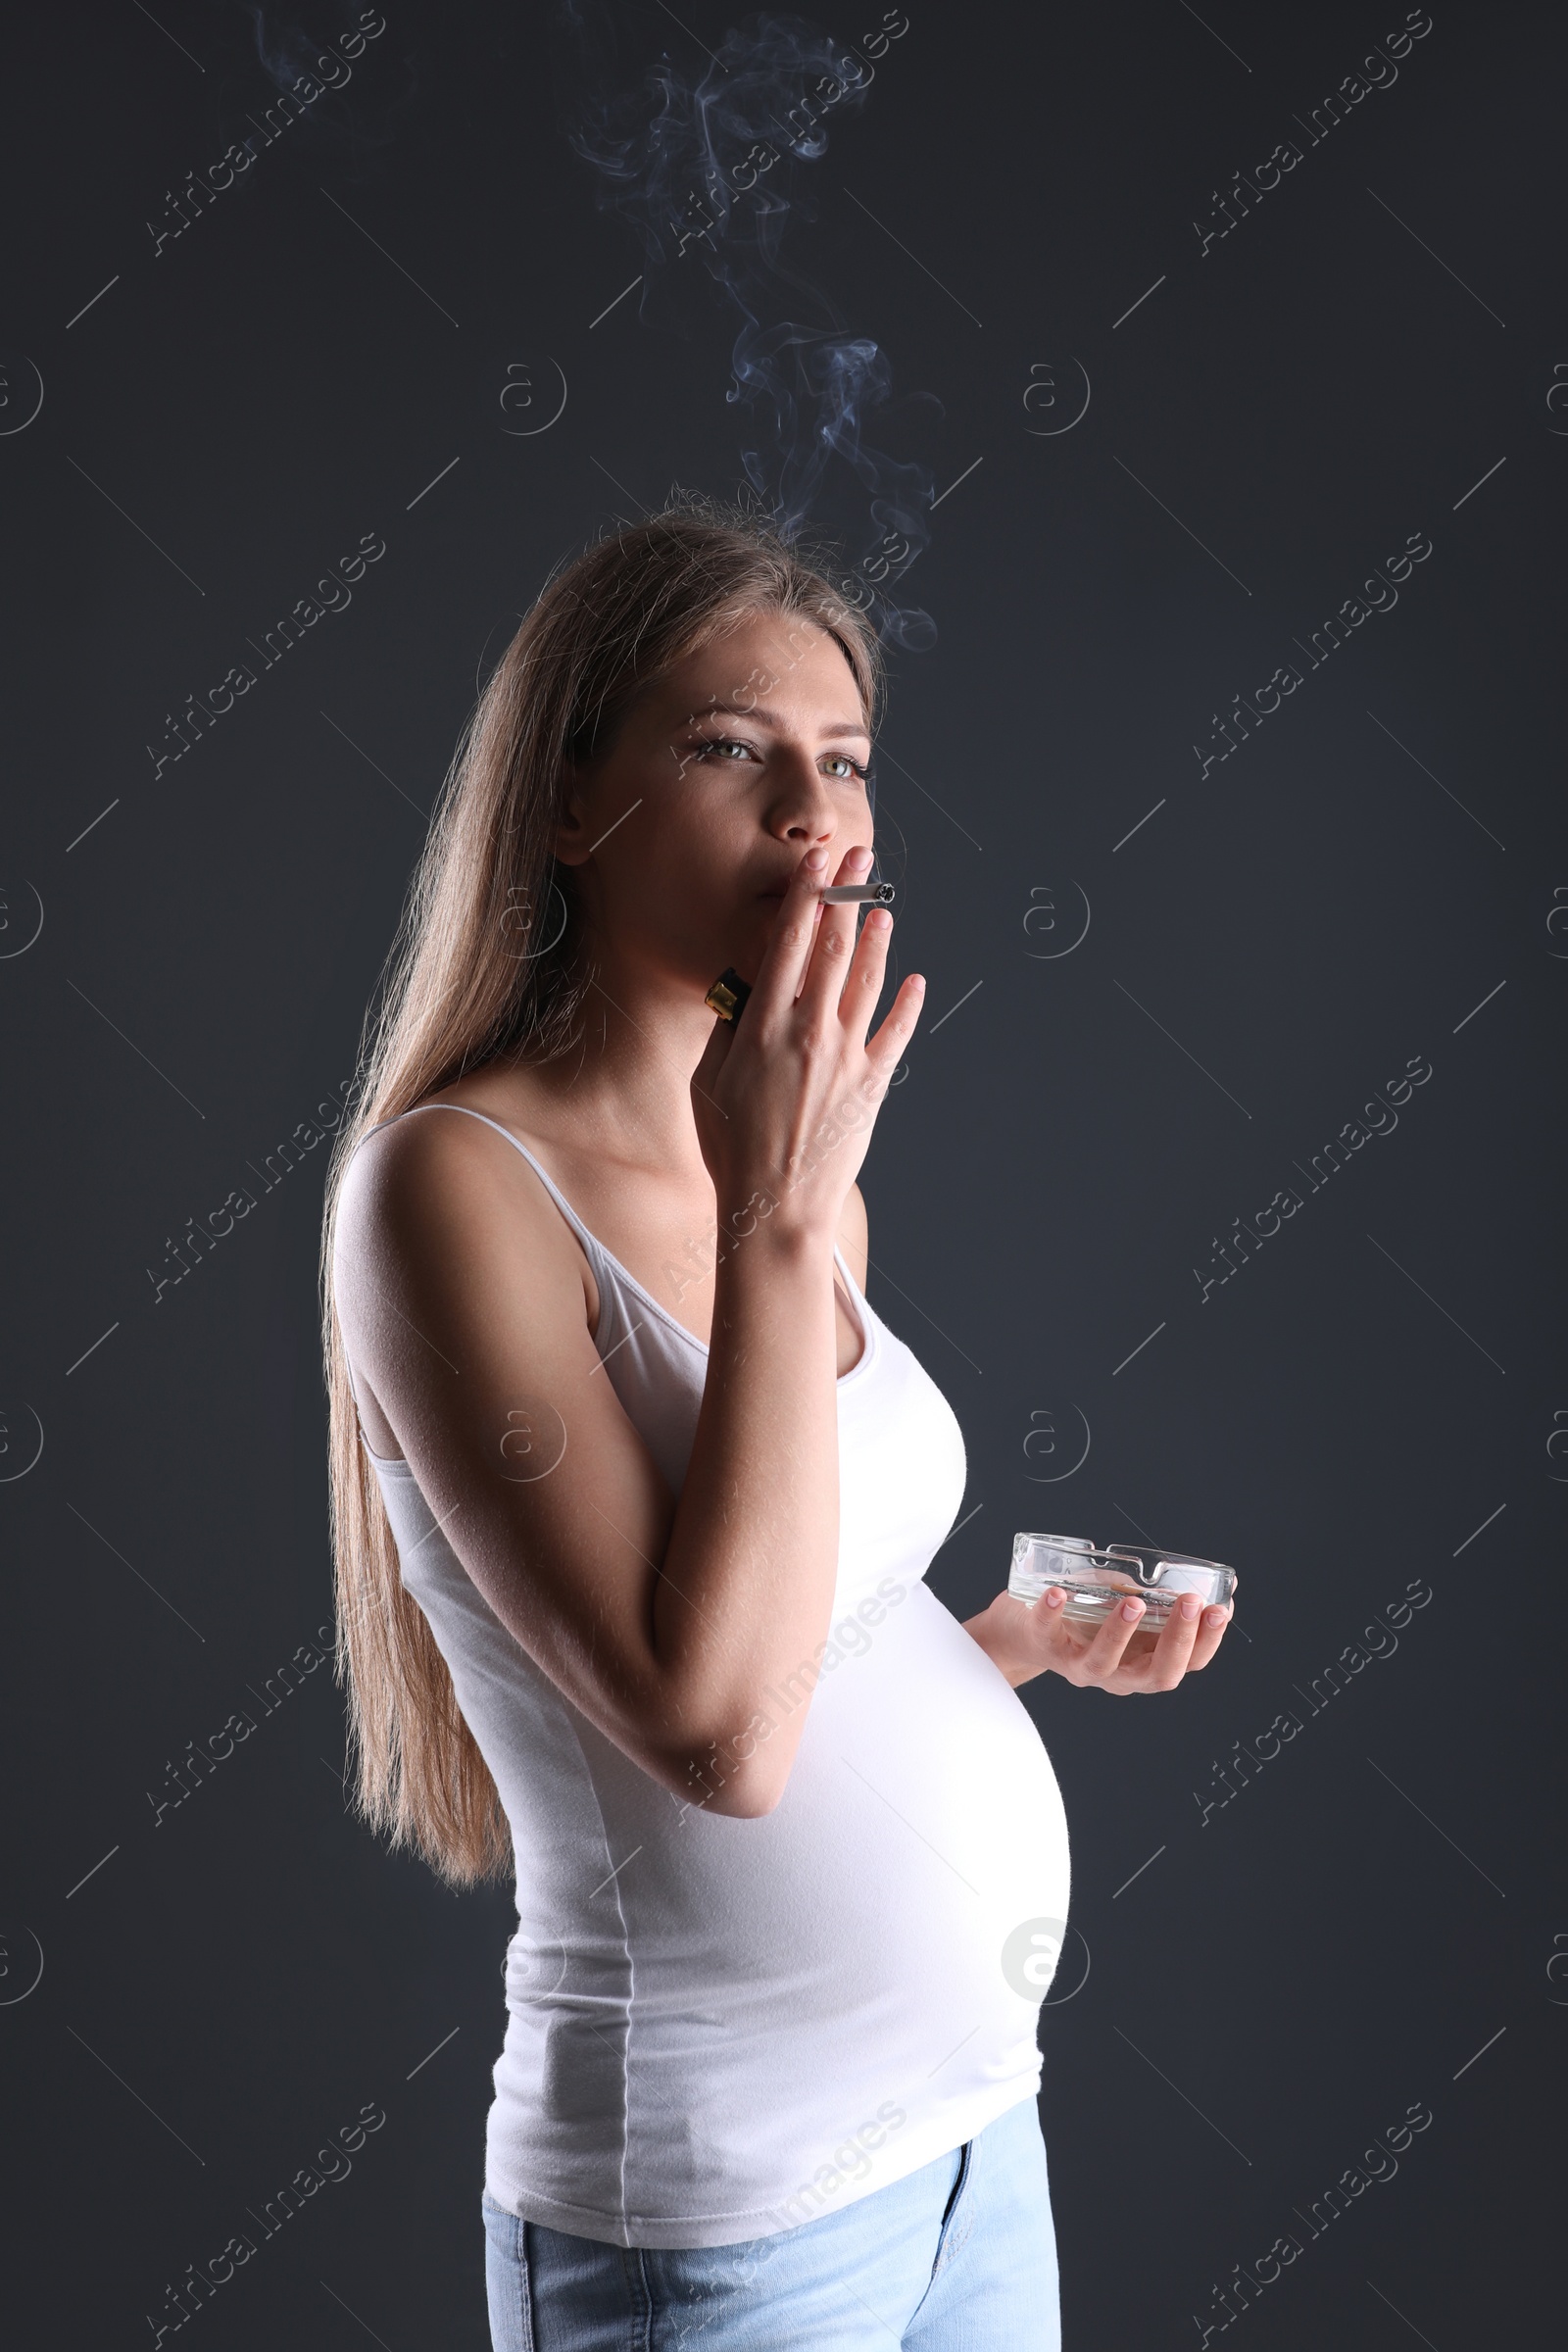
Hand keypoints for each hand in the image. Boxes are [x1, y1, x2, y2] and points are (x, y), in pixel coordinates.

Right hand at [690, 843, 923, 1241]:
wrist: (775, 1206)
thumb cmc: (732, 1148)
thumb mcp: (708, 1082)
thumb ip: (727, 1031)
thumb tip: (741, 995)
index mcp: (763, 1027)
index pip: (786, 944)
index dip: (803, 897)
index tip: (814, 863)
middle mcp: (807, 1033)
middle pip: (833, 949)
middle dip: (847, 897)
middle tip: (860, 859)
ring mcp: (844, 1058)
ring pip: (866, 982)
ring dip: (877, 940)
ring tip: (885, 907)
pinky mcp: (871, 1086)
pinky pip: (895, 1035)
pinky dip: (907, 1004)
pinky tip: (915, 979)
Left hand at [965, 1581, 1236, 1693]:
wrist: (1025, 1630)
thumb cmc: (1088, 1617)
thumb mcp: (1134, 1611)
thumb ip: (1166, 1600)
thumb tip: (1224, 1585)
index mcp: (1146, 1662)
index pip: (1189, 1663)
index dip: (1208, 1641)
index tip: (1220, 1610)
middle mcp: (1119, 1674)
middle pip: (1158, 1674)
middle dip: (1178, 1640)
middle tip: (1191, 1604)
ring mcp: (1081, 1665)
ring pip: (1107, 1662)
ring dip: (1122, 1632)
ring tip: (1133, 1600)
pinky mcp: (1046, 1648)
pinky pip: (1049, 1633)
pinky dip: (1052, 1613)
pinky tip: (1058, 1592)